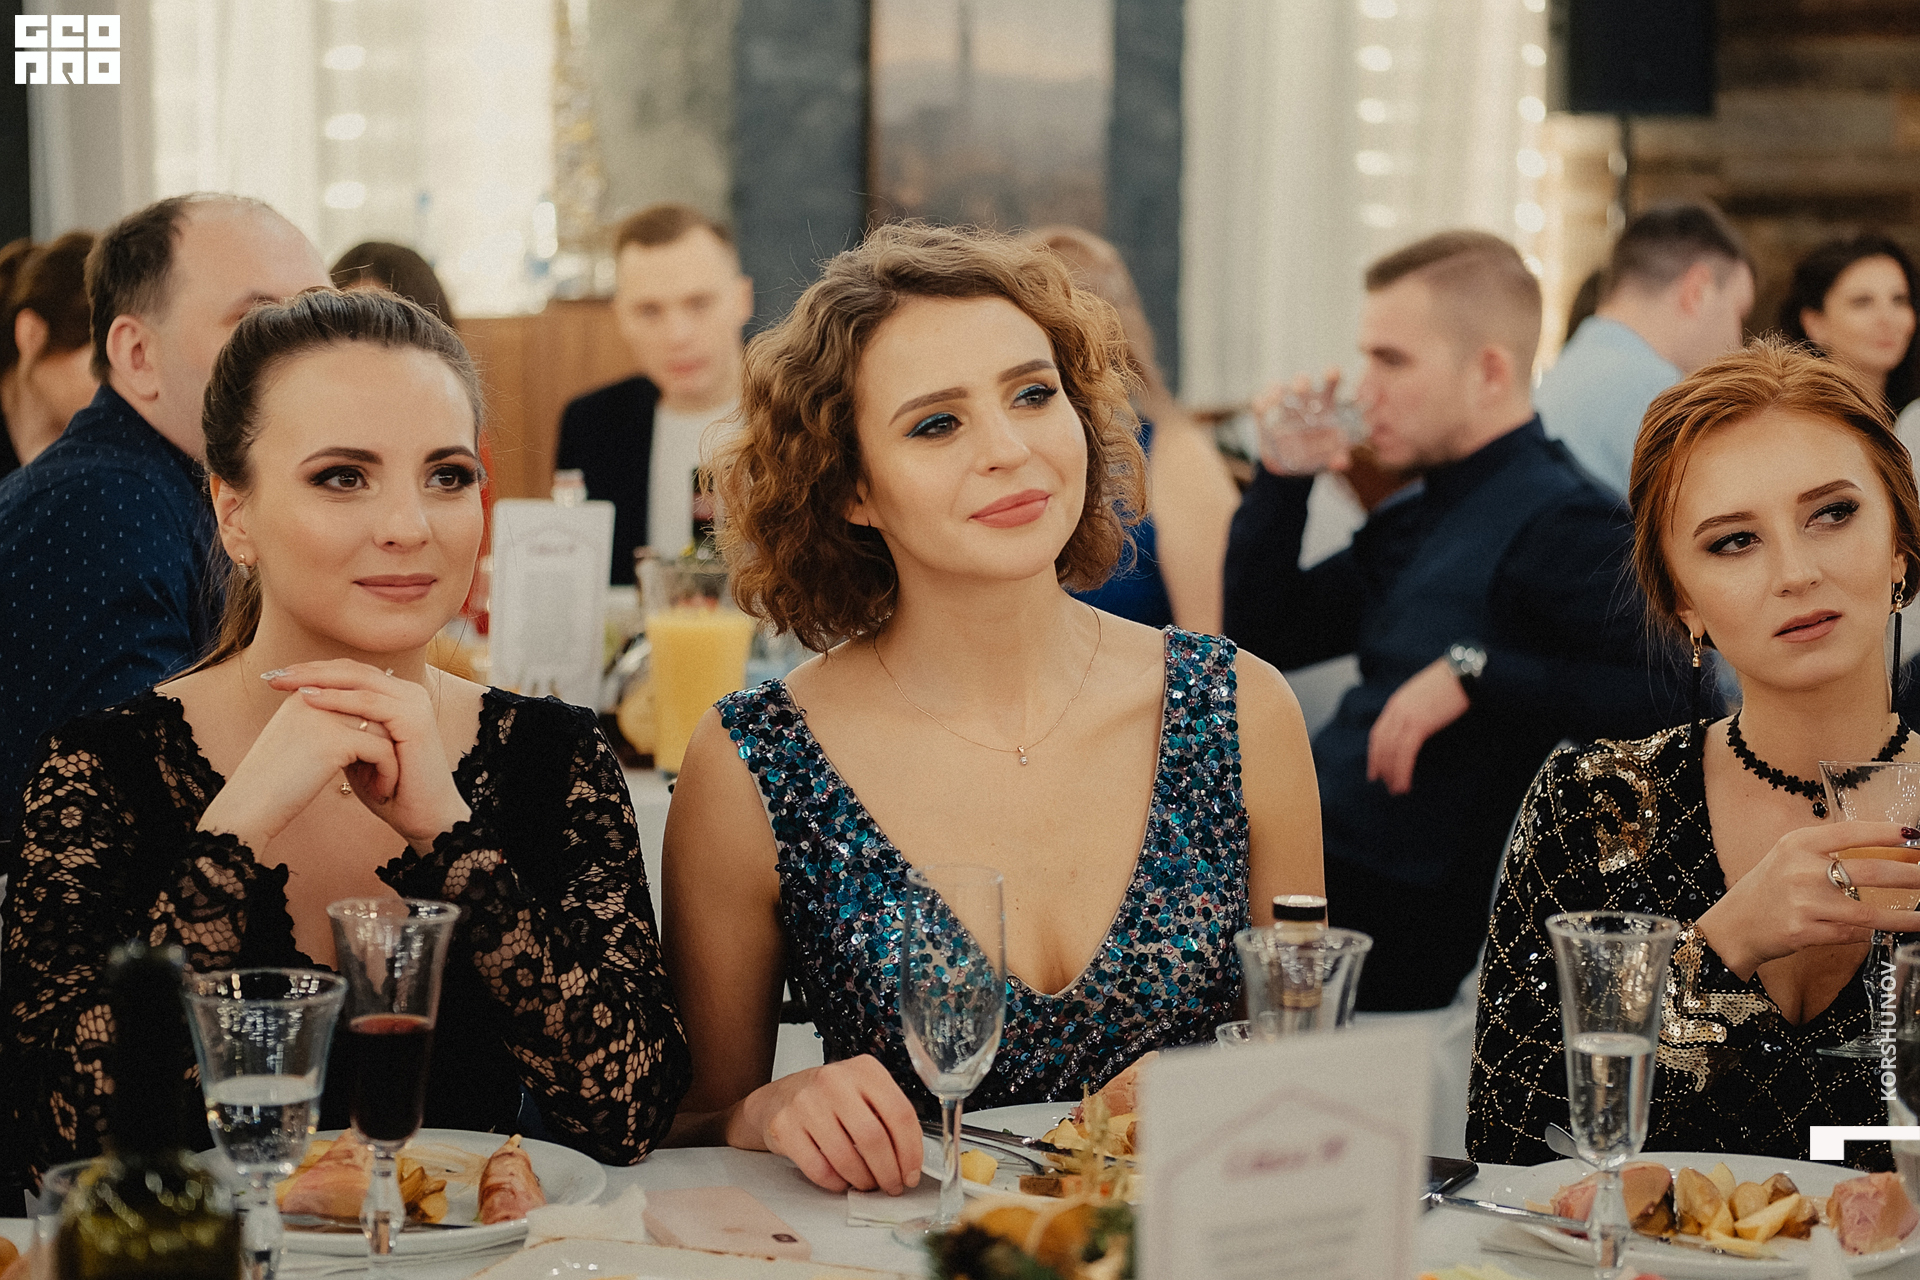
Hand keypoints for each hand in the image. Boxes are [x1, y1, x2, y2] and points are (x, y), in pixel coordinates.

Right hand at [197, 667, 400, 851]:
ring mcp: (324, 716)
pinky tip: (381, 794)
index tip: (382, 751)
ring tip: (386, 783)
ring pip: (385, 728)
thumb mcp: (299, 740)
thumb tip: (368, 722)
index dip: (376, 721)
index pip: (357, 692)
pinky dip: (388, 774)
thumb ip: (327, 722)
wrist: (248, 806)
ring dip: (392, 758)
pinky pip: (383, 751)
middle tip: (390, 767)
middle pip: (375, 708)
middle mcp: (314, 697)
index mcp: (304, 693)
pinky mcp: (334, 741)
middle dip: (388, 738)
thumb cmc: (274, 781)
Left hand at [265, 661, 471, 849]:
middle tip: (275, 675)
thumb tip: (304, 710)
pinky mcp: (414, 719)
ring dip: (318, 679)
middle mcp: (409, 693)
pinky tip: (308, 698)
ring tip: (285, 683)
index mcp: (397, 697)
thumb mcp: (358, 751)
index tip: (279, 677)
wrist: (424, 816)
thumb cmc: (390, 789)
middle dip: (311, 670)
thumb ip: (342, 726)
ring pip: (359, 680)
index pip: (352, 673)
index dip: (315, 671)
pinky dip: (337, 699)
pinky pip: (369, 702)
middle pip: (354, 670)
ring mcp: (414, 704)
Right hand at [731, 1055, 922, 1193]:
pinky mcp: (784, 1126)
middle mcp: (834, 1081)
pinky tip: (841, 1181)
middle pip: (873, 1138)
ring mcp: (806, 1102)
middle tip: (892, 1186)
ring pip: (846, 1157)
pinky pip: (818, 1168)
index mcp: (864, 1070)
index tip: (912, 1173)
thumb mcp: (863, 1091)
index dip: (911, 1151)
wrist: (780, 1097)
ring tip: (867, 1184)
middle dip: (888, 1172)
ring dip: (863, 1180)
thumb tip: (911, 1162)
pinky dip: (835, 1183)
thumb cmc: (831, 1099)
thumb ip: (888, 1116)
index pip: (900, 1113)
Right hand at [1253, 369, 1350, 476]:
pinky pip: (1260, 404)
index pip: (1329, 386)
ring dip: (1278, 389)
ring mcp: (1282, 407)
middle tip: (1300, 388)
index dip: (1331, 376)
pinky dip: (1260, 403)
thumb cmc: (1317, 454)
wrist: (1291, 467)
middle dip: (1301, 382)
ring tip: (1277, 394)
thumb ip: (1337, 459)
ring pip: (1279, 388)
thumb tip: (1341, 463)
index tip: (1331, 372)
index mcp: (1323, 406)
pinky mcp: (1265, 417)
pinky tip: (1263, 406)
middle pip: (1302, 383)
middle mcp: (1302, 402)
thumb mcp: (1330, 459)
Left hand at [1366, 658, 1468, 795]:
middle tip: (1385, 785)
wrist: (1463, 673)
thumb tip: (1414, 729)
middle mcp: (1396, 709)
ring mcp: (1406, 716)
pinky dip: (1403, 770)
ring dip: (1392, 774)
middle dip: (1381, 767)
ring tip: (1396, 790)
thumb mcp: (1423, 695)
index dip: (1375, 754)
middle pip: (1381, 744)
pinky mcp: (1419, 724)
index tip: (1374, 770)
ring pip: (1391, 752)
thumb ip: (1414, 710)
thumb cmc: (1449, 683)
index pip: (1378, 733)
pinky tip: (1405, 783)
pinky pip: (1405, 753)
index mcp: (1396, 702)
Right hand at [1696, 820, 1919, 978]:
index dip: (1887, 833)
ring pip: (1869, 911)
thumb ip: (1826, 850)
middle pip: (1871, 871)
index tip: (1915, 834)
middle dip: (1911, 875)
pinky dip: (1874, 933)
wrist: (1736, 925)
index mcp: (1798, 843)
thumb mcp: (1789, 857)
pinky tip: (1889, 932)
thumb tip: (1883, 850)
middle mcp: (1801, 870)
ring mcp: (1804, 903)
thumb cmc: (1769, 888)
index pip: (1852, 832)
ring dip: (1905, 916)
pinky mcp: (1806, 931)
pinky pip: (1853, 933)